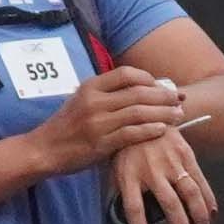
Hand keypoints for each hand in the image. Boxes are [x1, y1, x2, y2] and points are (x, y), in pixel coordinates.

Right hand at [29, 68, 197, 179]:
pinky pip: (131, 133)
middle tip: (179, 99)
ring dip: (162, 113)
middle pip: (138, 92)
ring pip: (138, 112)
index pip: (126, 73)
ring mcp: (97, 122)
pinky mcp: (100, 143)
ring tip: (178, 115)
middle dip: (163, 95)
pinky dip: (149, 130)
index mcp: (90, 86)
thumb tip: (137, 89)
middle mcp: (94, 101)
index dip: (148, 78)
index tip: (161, 86)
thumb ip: (105, 94)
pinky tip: (162, 129)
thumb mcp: (81, 100)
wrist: (44, 149)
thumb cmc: (66, 126)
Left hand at [106, 130, 219, 223]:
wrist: (142, 111)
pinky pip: (200, 179)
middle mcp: (151, 170)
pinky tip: (212, 213)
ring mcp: (170, 162)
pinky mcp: (185, 154)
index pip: (133, 209)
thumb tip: (116, 219)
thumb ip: (118, 191)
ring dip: (198, 215)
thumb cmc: (126, 146)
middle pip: (168, 204)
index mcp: (128, 175)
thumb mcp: (114, 166)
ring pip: (189, 193)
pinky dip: (208, 198)